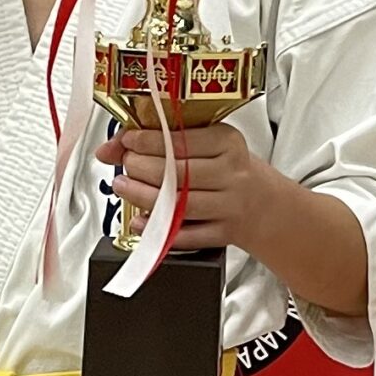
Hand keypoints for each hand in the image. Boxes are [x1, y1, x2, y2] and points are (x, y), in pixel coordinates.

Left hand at [96, 122, 278, 251]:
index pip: (182, 140)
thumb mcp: (206, 145)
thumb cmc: (229, 169)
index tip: (128, 141)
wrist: (266, 205)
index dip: (148, 141)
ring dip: (143, 196)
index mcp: (228, 143)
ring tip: (123, 187)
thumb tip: (109, 148)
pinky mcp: (223, 233)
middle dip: (141, 167)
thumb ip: (160, 141)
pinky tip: (139, 221)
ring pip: (180, 203)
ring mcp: (228, 206)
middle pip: (178, 172)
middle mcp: (231, 174)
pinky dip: (158, 229)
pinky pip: (187, 234)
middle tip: (125, 165)